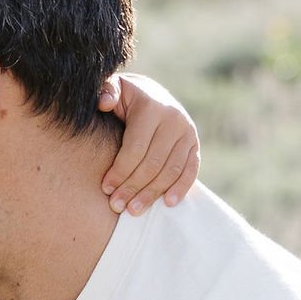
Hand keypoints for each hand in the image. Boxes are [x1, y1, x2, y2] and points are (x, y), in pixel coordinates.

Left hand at [99, 70, 199, 213]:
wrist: (151, 94)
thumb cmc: (124, 98)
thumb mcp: (114, 89)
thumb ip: (107, 91)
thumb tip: (105, 102)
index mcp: (151, 107)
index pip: (135, 148)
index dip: (120, 171)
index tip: (106, 188)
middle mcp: (174, 119)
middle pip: (152, 163)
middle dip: (132, 187)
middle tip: (117, 205)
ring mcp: (187, 133)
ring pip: (170, 170)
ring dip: (152, 193)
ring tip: (133, 210)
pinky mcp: (195, 144)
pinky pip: (190, 170)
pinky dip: (181, 188)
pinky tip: (168, 203)